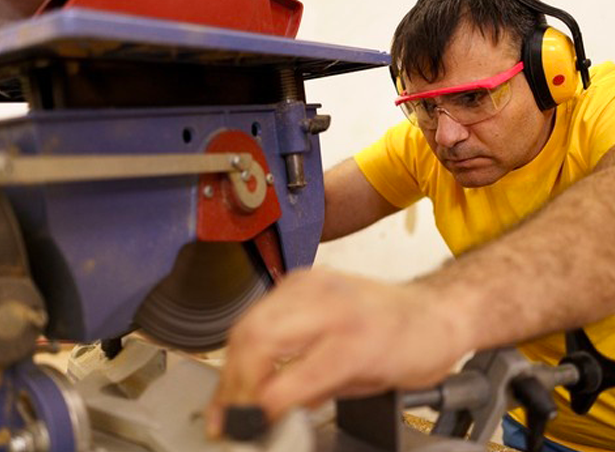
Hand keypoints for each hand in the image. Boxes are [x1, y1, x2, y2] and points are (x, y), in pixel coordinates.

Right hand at [206, 267, 467, 436]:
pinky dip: (246, 339)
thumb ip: (313, 394)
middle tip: (229, 417)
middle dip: (233, 385)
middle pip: (255, 341)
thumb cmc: (411, 346)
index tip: (248, 429)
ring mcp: (312, 284)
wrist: (429, 311)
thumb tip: (268, 410)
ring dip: (233, 363)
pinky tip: (247, 362)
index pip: (288, 379)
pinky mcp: (302, 278)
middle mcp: (330, 304)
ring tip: (231, 394)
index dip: (259, 410)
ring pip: (248, 322)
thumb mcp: (368, 387)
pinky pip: (259, 309)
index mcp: (355, 339)